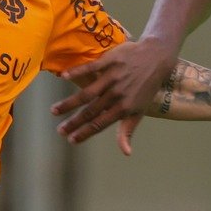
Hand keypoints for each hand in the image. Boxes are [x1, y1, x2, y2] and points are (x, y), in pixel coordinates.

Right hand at [53, 37, 176, 143]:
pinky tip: (64, 77)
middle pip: (90, 111)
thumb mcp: (140, 111)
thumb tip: (126, 153)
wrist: (156, 58)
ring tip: (54, 110)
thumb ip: (127, 130)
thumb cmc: (147, 87)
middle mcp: (117, 94)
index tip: (71, 140)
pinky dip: (77, 72)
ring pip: (87, 93)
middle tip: (60, 130)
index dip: (85, 133)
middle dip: (74, 122)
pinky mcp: (110, 61)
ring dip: (70, 102)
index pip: (100, 124)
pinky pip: (91, 68)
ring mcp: (113, 78)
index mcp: (124, 108)